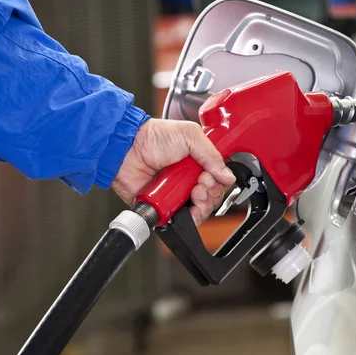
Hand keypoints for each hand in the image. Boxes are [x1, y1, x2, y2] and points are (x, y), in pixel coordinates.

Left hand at [112, 119, 235, 224]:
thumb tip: (228, 176)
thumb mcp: (189, 135)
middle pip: (213, 196)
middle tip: (200, 182)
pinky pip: (184, 219)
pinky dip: (190, 217)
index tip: (211, 175)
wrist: (128, 150)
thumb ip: (212, 155)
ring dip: (203, 203)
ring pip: (202, 210)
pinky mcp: (166, 207)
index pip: (219, 178)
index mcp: (197, 162)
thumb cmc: (152, 138)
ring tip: (194, 192)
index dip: (219, 180)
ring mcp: (178, 194)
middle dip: (212, 191)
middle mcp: (189, 179)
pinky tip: (188, 208)